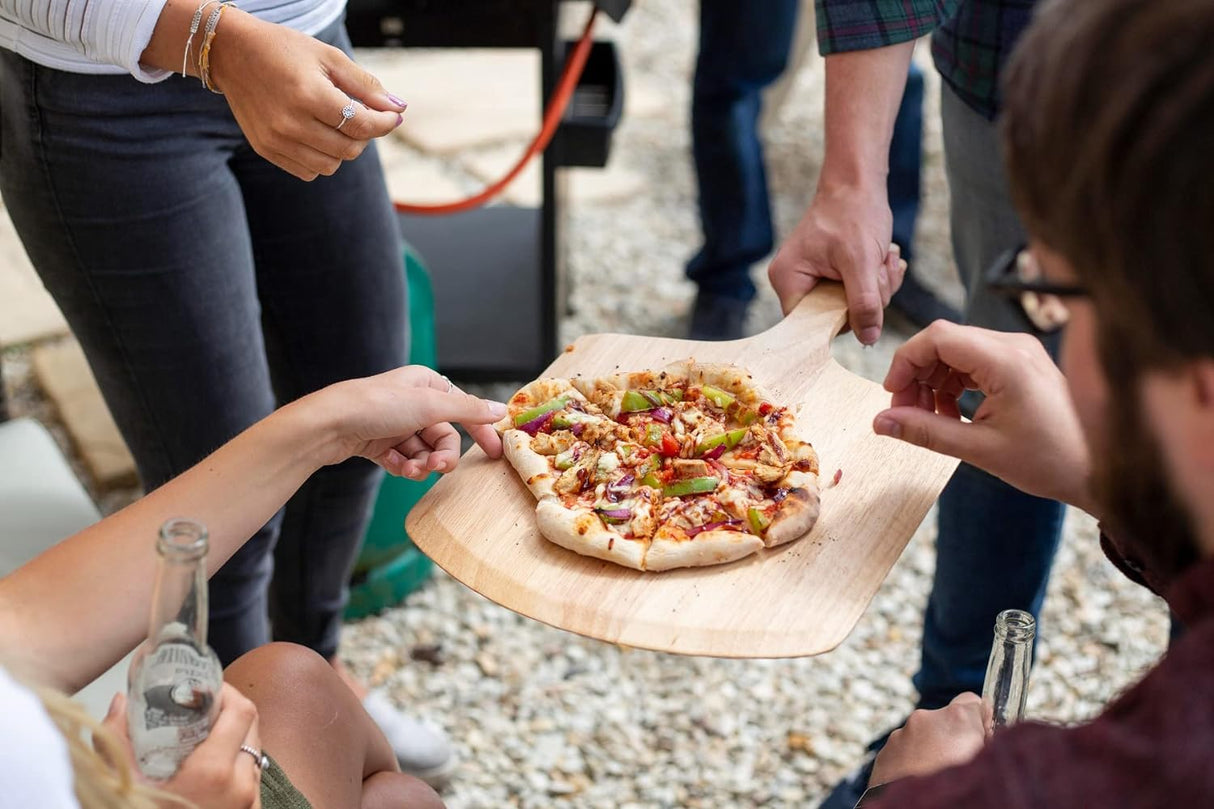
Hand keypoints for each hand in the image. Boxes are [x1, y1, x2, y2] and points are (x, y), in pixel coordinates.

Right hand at [101, 685, 262, 808]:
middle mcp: (240, 785)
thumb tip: (123, 700)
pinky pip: (251, 775)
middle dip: (230, 709)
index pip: (242, 710)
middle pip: (252, 724)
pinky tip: (211, 764)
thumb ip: (119, 737)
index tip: (205, 687)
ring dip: (235, 735)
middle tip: (202, 705)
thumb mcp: (123, 782)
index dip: (226, 691)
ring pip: (253, 750)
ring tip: (205, 733)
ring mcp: (249, 801)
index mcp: (213, 772)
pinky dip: (236, 762)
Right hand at [208, 10, 406, 180]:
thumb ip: (365, 84)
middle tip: (363, 116)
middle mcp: (290, 123)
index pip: (362, 125)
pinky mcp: (265, 149)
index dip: (385, 123)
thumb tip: (399, 108)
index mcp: (309, 95)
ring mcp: (276, 140)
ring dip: (343, 150)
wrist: (232, 52)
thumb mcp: (328, 57)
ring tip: (337, 125)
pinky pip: (307, 172)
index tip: (393, 116)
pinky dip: (321, 159)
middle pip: (349, 150)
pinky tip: (317, 135)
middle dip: (365, 136)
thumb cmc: (284, 49)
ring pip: (330, 166)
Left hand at [313, 366, 506, 479]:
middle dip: (441, 455)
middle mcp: (412, 403)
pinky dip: (403, 467)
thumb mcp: (428, 405)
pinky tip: (394, 466)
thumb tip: (501, 409)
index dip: (480, 430)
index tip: (493, 453)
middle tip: (436, 468)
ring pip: (425, 452)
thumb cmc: (374, 405)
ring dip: (421, 464)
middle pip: (444, 437)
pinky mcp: (381, 444)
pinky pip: (405, 461)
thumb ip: (468, 409)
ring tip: (409, 469)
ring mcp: (396, 425)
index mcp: (426, 385)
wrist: (327, 425)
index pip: (464, 408)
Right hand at [767, 182, 904, 344]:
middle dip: (868, 296)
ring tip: (882, 256)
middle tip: (880, 267)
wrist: (858, 184)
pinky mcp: (829, 274)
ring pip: (851, 305)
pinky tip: (882, 257)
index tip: (866, 297)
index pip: (811, 326)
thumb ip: (864, 303)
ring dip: (876, 285)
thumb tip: (867, 339)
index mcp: (788, 280)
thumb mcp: (862, 262)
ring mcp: (812, 278)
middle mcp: (794, 282)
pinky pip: (856, 292)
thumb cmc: (853, 213)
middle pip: (835, 316)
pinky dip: (875, 279)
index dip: (842, 320)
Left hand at [869, 693, 987, 785]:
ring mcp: (902, 734)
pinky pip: (905, 750)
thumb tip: (987, 738)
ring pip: (924, 735)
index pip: (972, 702)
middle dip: (954, 737)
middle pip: (946, 719)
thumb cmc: (955, 791)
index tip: (982, 740)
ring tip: (939, 778)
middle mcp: (925, 719)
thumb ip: (987, 742)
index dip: (979, 722)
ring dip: (932, 750)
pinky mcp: (885, 752)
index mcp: (956, 718)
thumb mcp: (986, 764)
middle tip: (961, 765)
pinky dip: (913, 762)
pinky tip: (920, 782)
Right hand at [873, 321, 1094, 510]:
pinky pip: (974, 362)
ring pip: (956, 352)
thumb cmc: (1050, 461)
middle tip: (904, 413)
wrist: (1100, 471)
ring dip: (934, 382)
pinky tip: (951, 415)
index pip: (937, 338)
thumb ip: (925, 432)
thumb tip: (880, 423)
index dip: (905, 362)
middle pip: (944, 341)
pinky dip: (954, 385)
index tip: (892, 395)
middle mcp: (1014, 346)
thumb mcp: (979, 449)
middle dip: (916, 374)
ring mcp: (1020, 353)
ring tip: (929, 419)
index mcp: (1006, 361)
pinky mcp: (1023, 364)